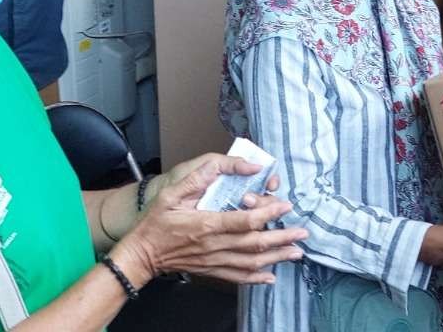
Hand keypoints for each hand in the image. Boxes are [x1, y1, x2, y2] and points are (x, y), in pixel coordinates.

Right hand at [115, 156, 305, 285]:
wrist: (140, 254)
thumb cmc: (156, 221)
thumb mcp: (175, 190)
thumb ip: (206, 173)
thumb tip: (241, 164)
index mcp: (206, 224)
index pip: (244, 221)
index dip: (268, 213)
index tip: (285, 206)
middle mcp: (213, 246)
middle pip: (254, 244)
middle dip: (282, 238)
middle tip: (302, 233)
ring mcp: (213, 261)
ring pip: (251, 263)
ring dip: (276, 258)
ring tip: (296, 252)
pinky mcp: (211, 271)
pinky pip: (238, 278)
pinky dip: (256, 278)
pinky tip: (271, 276)